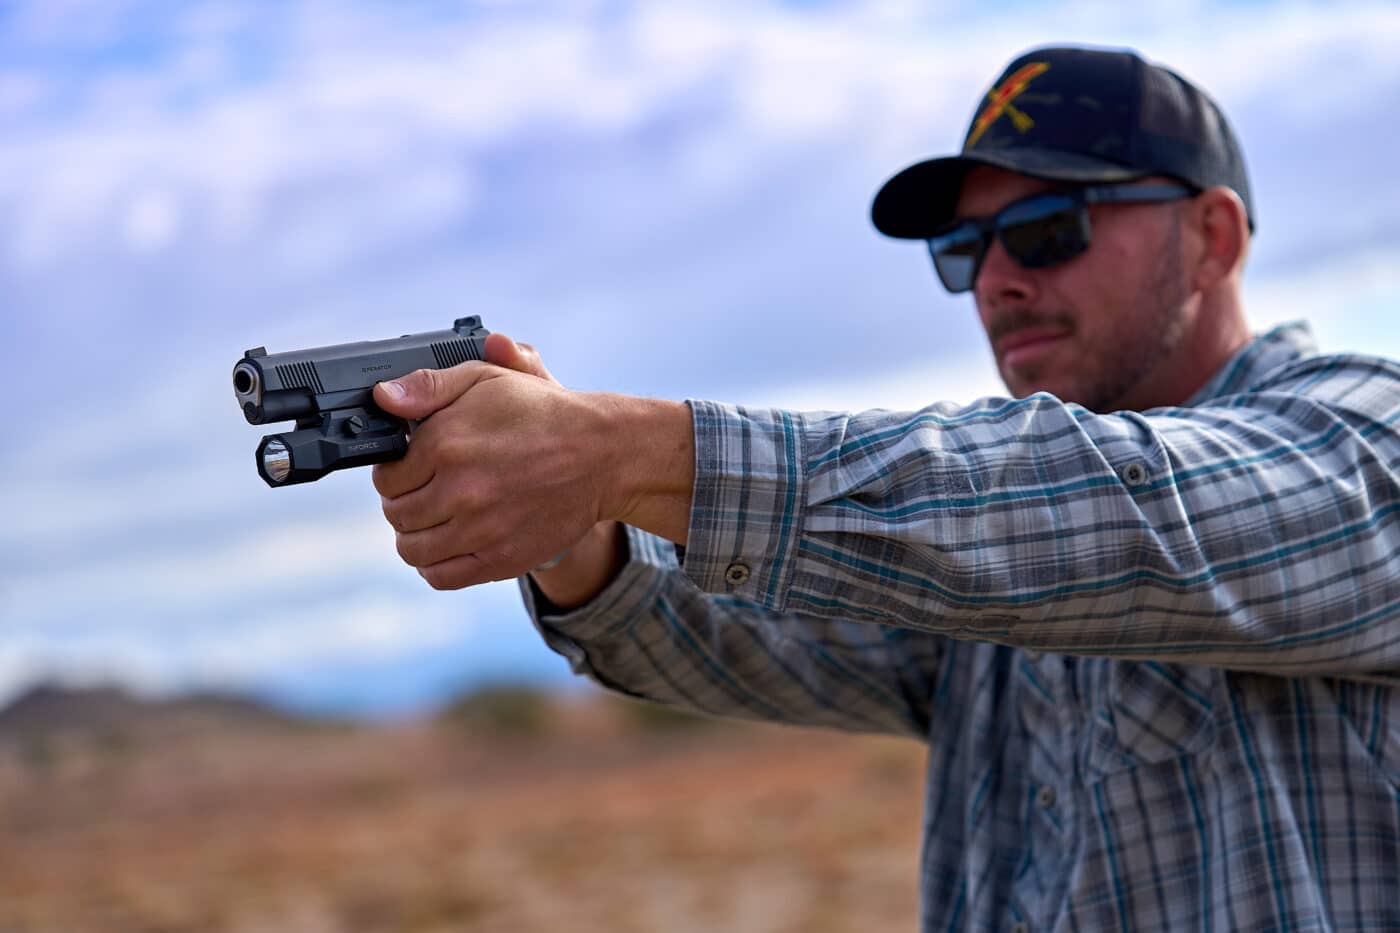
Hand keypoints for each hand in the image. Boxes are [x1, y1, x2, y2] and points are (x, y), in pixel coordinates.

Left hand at [372, 333, 618, 588]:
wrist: (602, 454)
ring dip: (415, 536)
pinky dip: (435, 566)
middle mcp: (459, 489)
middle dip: (404, 502)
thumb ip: (428, 386)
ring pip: (412, 550)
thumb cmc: (543, 413)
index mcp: (446, 443)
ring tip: (434, 520)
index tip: (412, 468)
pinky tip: (448, 545)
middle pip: (396, 514)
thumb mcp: (486, 379)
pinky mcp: (500, 559)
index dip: (395, 472)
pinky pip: (441, 576)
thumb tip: (383, 398)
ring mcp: (479, 529)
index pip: (386, 477)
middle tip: (426, 492)